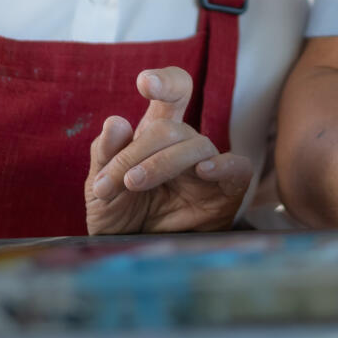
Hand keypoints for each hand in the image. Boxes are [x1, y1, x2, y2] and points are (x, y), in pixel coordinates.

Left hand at [85, 67, 253, 234]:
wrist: (134, 256)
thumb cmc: (120, 217)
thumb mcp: (99, 188)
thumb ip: (104, 156)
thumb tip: (115, 122)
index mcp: (157, 133)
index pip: (174, 92)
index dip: (165, 81)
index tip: (144, 82)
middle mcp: (185, 144)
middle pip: (169, 127)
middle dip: (134, 153)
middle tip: (110, 184)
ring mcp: (208, 166)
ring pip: (194, 146)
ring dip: (159, 163)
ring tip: (133, 184)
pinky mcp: (228, 190)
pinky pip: (238, 167)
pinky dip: (223, 165)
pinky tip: (202, 172)